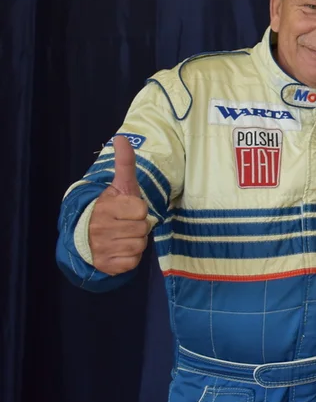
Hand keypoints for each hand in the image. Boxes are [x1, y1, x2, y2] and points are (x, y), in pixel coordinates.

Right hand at [88, 135, 150, 274]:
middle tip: (125, 224)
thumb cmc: (111, 209)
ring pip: (140, 245)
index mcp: (106, 206)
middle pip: (143, 228)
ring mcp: (102, 247)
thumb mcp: (120, 185)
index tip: (127, 209)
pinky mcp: (107, 265)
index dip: (139, 210)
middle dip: (138, 226)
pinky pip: (133, 261)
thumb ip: (124, 162)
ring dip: (135, 242)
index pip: (141, 209)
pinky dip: (130, 257)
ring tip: (122, 236)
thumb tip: (122, 137)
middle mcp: (101, 227)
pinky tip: (119, 250)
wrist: (86, 237)